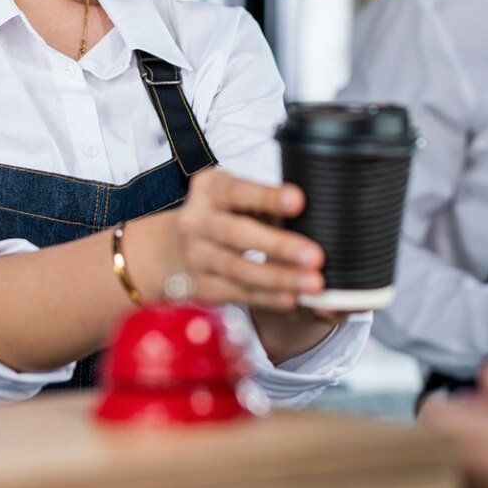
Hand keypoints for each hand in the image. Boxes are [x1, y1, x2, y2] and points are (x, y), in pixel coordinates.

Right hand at [155, 168, 324, 310]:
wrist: (168, 250)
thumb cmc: (222, 214)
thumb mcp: (235, 197)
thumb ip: (267, 203)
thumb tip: (319, 214)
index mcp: (209, 188)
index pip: (238, 191)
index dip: (267, 197)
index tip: (299, 200)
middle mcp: (196, 220)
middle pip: (239, 234)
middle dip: (279, 246)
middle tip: (316, 255)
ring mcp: (195, 256)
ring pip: (239, 269)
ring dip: (279, 278)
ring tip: (313, 284)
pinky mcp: (199, 286)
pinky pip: (237, 293)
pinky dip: (266, 298)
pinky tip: (292, 299)